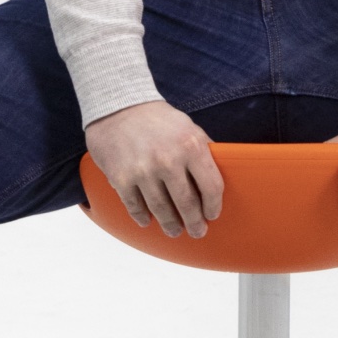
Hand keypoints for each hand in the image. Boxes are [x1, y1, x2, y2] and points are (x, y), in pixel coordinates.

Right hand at [85, 101, 224, 239]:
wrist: (118, 105)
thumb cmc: (157, 119)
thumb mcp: (189, 128)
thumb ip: (204, 151)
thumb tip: (219, 176)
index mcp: (191, 146)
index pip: (212, 187)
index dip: (214, 206)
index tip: (212, 214)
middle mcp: (168, 160)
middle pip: (188, 205)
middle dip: (195, 223)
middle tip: (197, 231)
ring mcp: (143, 171)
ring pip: (162, 211)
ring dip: (170, 225)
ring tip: (174, 231)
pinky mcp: (121, 178)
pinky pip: (135, 207)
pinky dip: (142, 218)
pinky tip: (147, 221)